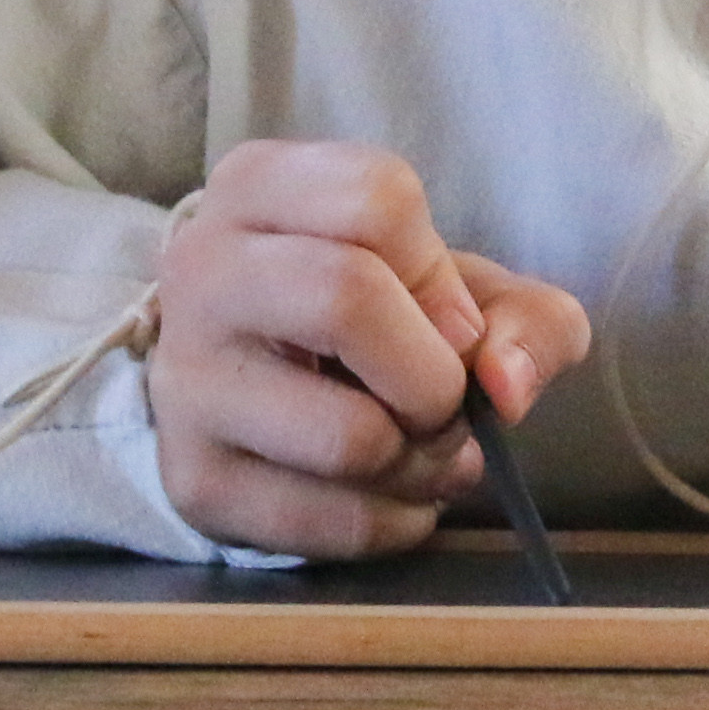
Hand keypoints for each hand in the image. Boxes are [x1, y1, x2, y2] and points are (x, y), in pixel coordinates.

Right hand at [146, 139, 588, 559]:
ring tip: (418, 452)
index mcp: (259, 187)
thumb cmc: (373, 319)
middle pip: (346, 298)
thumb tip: (506, 387)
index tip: (449, 323)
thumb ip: (523, 318)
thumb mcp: (456, 288)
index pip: (378, 198)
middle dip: (434, 375)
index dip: (441, 276)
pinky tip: (389, 495)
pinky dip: (395, 521)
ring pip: (348, 434)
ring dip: (422, 463)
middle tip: (443, 400)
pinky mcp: (195, 481)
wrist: (255, 390)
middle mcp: (202, 270)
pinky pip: (334, 522)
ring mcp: (185, 380)